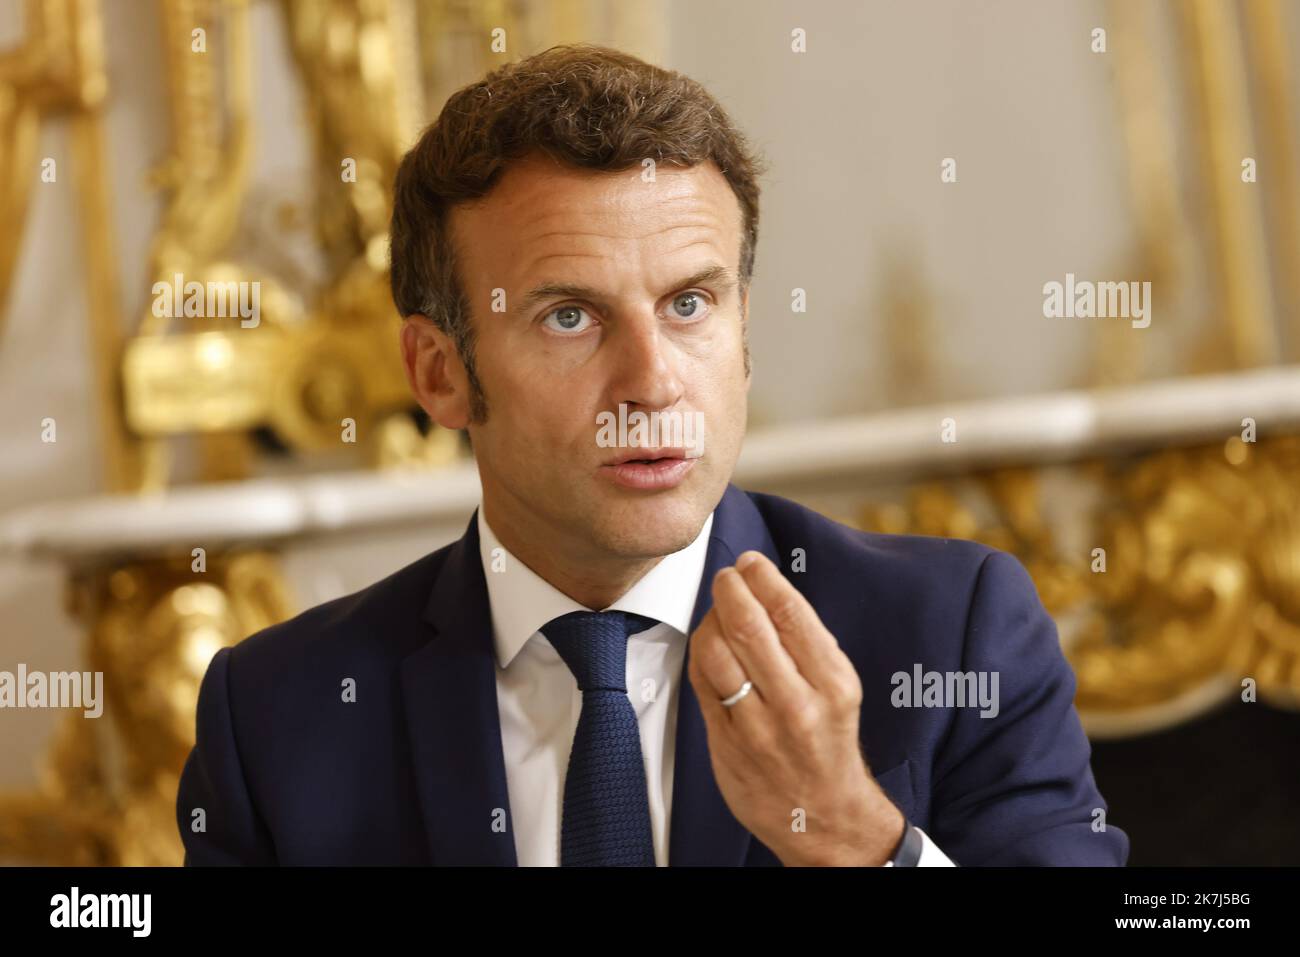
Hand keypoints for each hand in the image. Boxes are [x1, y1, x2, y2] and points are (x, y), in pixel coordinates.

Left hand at [686, 550, 904, 865]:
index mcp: (833, 685)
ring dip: (710, 619)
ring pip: (716, 652)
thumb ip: (807, 644)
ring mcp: (757, 728)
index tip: (751, 563)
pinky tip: (708, 644)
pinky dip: (700, 653)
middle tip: (726, 576)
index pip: (791, 613)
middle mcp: (797, 706)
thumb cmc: (829, 741)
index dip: (763, 578)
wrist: (823, 815)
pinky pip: (702, 683)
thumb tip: (768, 589)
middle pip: (748, 627)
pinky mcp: (726, 743)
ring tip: (717, 611)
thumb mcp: (839, 690)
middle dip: (730, 590)